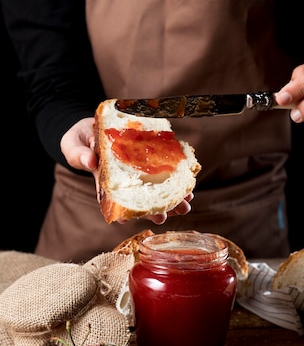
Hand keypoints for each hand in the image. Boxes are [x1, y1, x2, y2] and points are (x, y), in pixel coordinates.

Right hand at [60, 119, 194, 222]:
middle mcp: (125, 180)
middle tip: (163, 218)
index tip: (128, 221)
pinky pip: (164, 169)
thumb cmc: (80, 138)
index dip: (122, 212)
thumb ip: (78, 153)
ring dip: (171, 199)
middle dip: (153, 210)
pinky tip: (188, 186)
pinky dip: (176, 178)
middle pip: (140, 199)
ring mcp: (138, 171)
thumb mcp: (72, 143)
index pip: (115, 200)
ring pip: (156, 189)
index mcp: (105, 180)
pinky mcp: (149, 158)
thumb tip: (91, 161)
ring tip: (185, 207)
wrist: (93, 124)